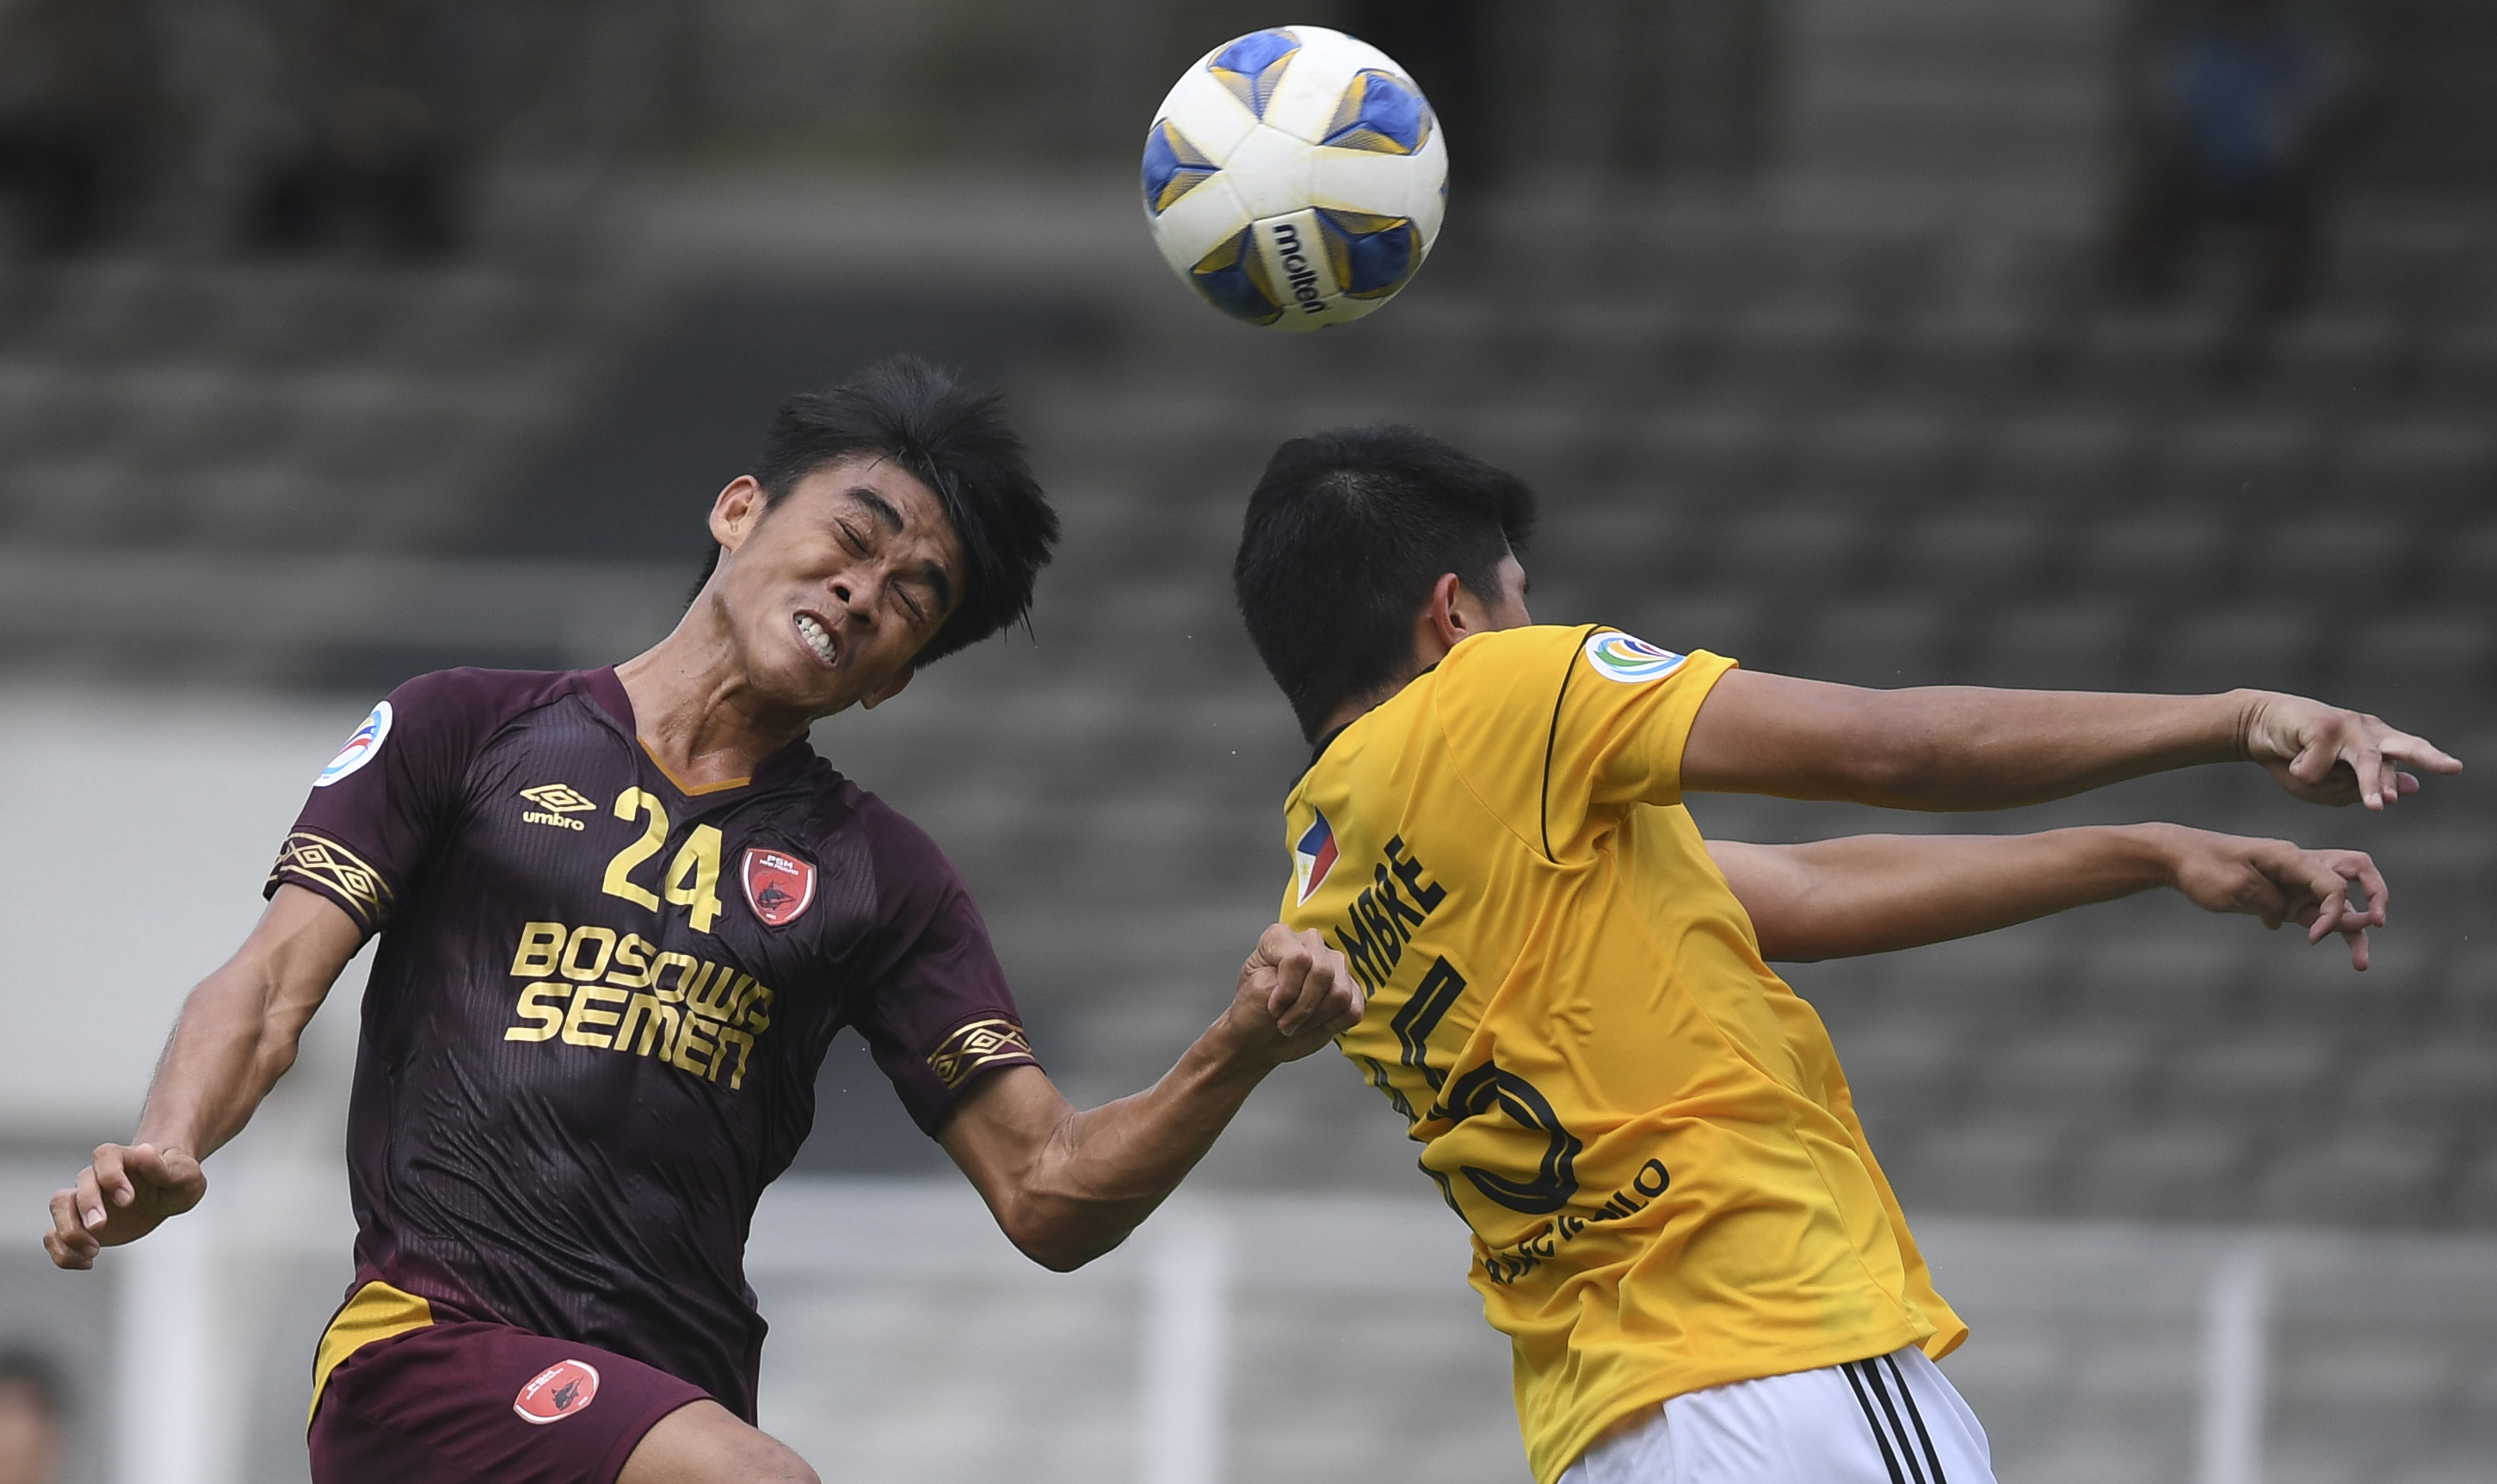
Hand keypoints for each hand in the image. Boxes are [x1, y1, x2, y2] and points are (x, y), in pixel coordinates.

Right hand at [44, 1142, 204, 1269]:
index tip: (128, 1200)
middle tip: (100, 1228)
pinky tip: (88, 1262)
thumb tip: (143, 1151)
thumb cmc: (178, 1176)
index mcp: (124, 1158)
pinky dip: (63, 1252)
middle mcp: (99, 1177)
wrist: (169, 1189)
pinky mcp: (82, 1223)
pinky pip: (55, 1236)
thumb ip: (162, 1168)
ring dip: (68, 1231)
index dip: (111, 1176)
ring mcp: (87, 1200)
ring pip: (58, 1206)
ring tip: (93, 1250)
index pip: (105, 1156)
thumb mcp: (183, 1174)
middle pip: (77, 1185)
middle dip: (85, 1207)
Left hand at [1218, 924, 1364, 1065]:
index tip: (1273, 1008)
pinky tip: (1315, 1024)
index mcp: (1280, 937)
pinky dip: (1333, 1025)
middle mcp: (1310, 943)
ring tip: (1297, 1025)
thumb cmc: (1254, 1013)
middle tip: (1284, 1024)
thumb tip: (1305, 971)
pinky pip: (1354, 1009)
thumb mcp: (1255, 993)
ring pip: (1340, 993)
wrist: (1262, 1038)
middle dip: (1303, 1008)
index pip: (1298, 958)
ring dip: (1316, 1019)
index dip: (1288, 990)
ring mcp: (1333, 965)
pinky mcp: (1349, 989)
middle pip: (1323, 973)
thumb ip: (1280, 978)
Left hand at [2159, 826, 2385, 968]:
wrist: (2179, 859)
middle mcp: (2299, 865)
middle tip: (2379, 924)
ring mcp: (2293, 879)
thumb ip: (2270, 902)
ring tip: (2361, 964)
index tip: (2313, 938)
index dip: (2333, 913)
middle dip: (2375, 896)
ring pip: (2337, 899)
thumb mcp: (2236, 887)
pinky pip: (2313, 909)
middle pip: (2355, 872)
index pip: (2333, 883)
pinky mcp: (2283, 894)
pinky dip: (2322, 926)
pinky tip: (2313, 941)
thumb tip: (2287, 917)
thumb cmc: (2204, 867)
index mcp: (2290, 857)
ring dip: (2351, 926)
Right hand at [2239, 692, 2460, 810]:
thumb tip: (2410, 786)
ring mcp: (2347, 725)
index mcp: (2375, 742)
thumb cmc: (2294, 758)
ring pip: (2366, 761)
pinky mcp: (2324, 724)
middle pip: (2402, 746)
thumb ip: (2364, 788)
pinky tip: (2292, 761)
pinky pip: (2317, 767)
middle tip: (2452, 767)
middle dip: (2428, 757)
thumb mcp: (2330, 786)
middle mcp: (2367, 730)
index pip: (2409, 751)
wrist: (2257, 728)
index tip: (2454, 767)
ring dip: (2370, 784)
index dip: (2432, 760)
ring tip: (2376, 806)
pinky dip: (2301, 773)